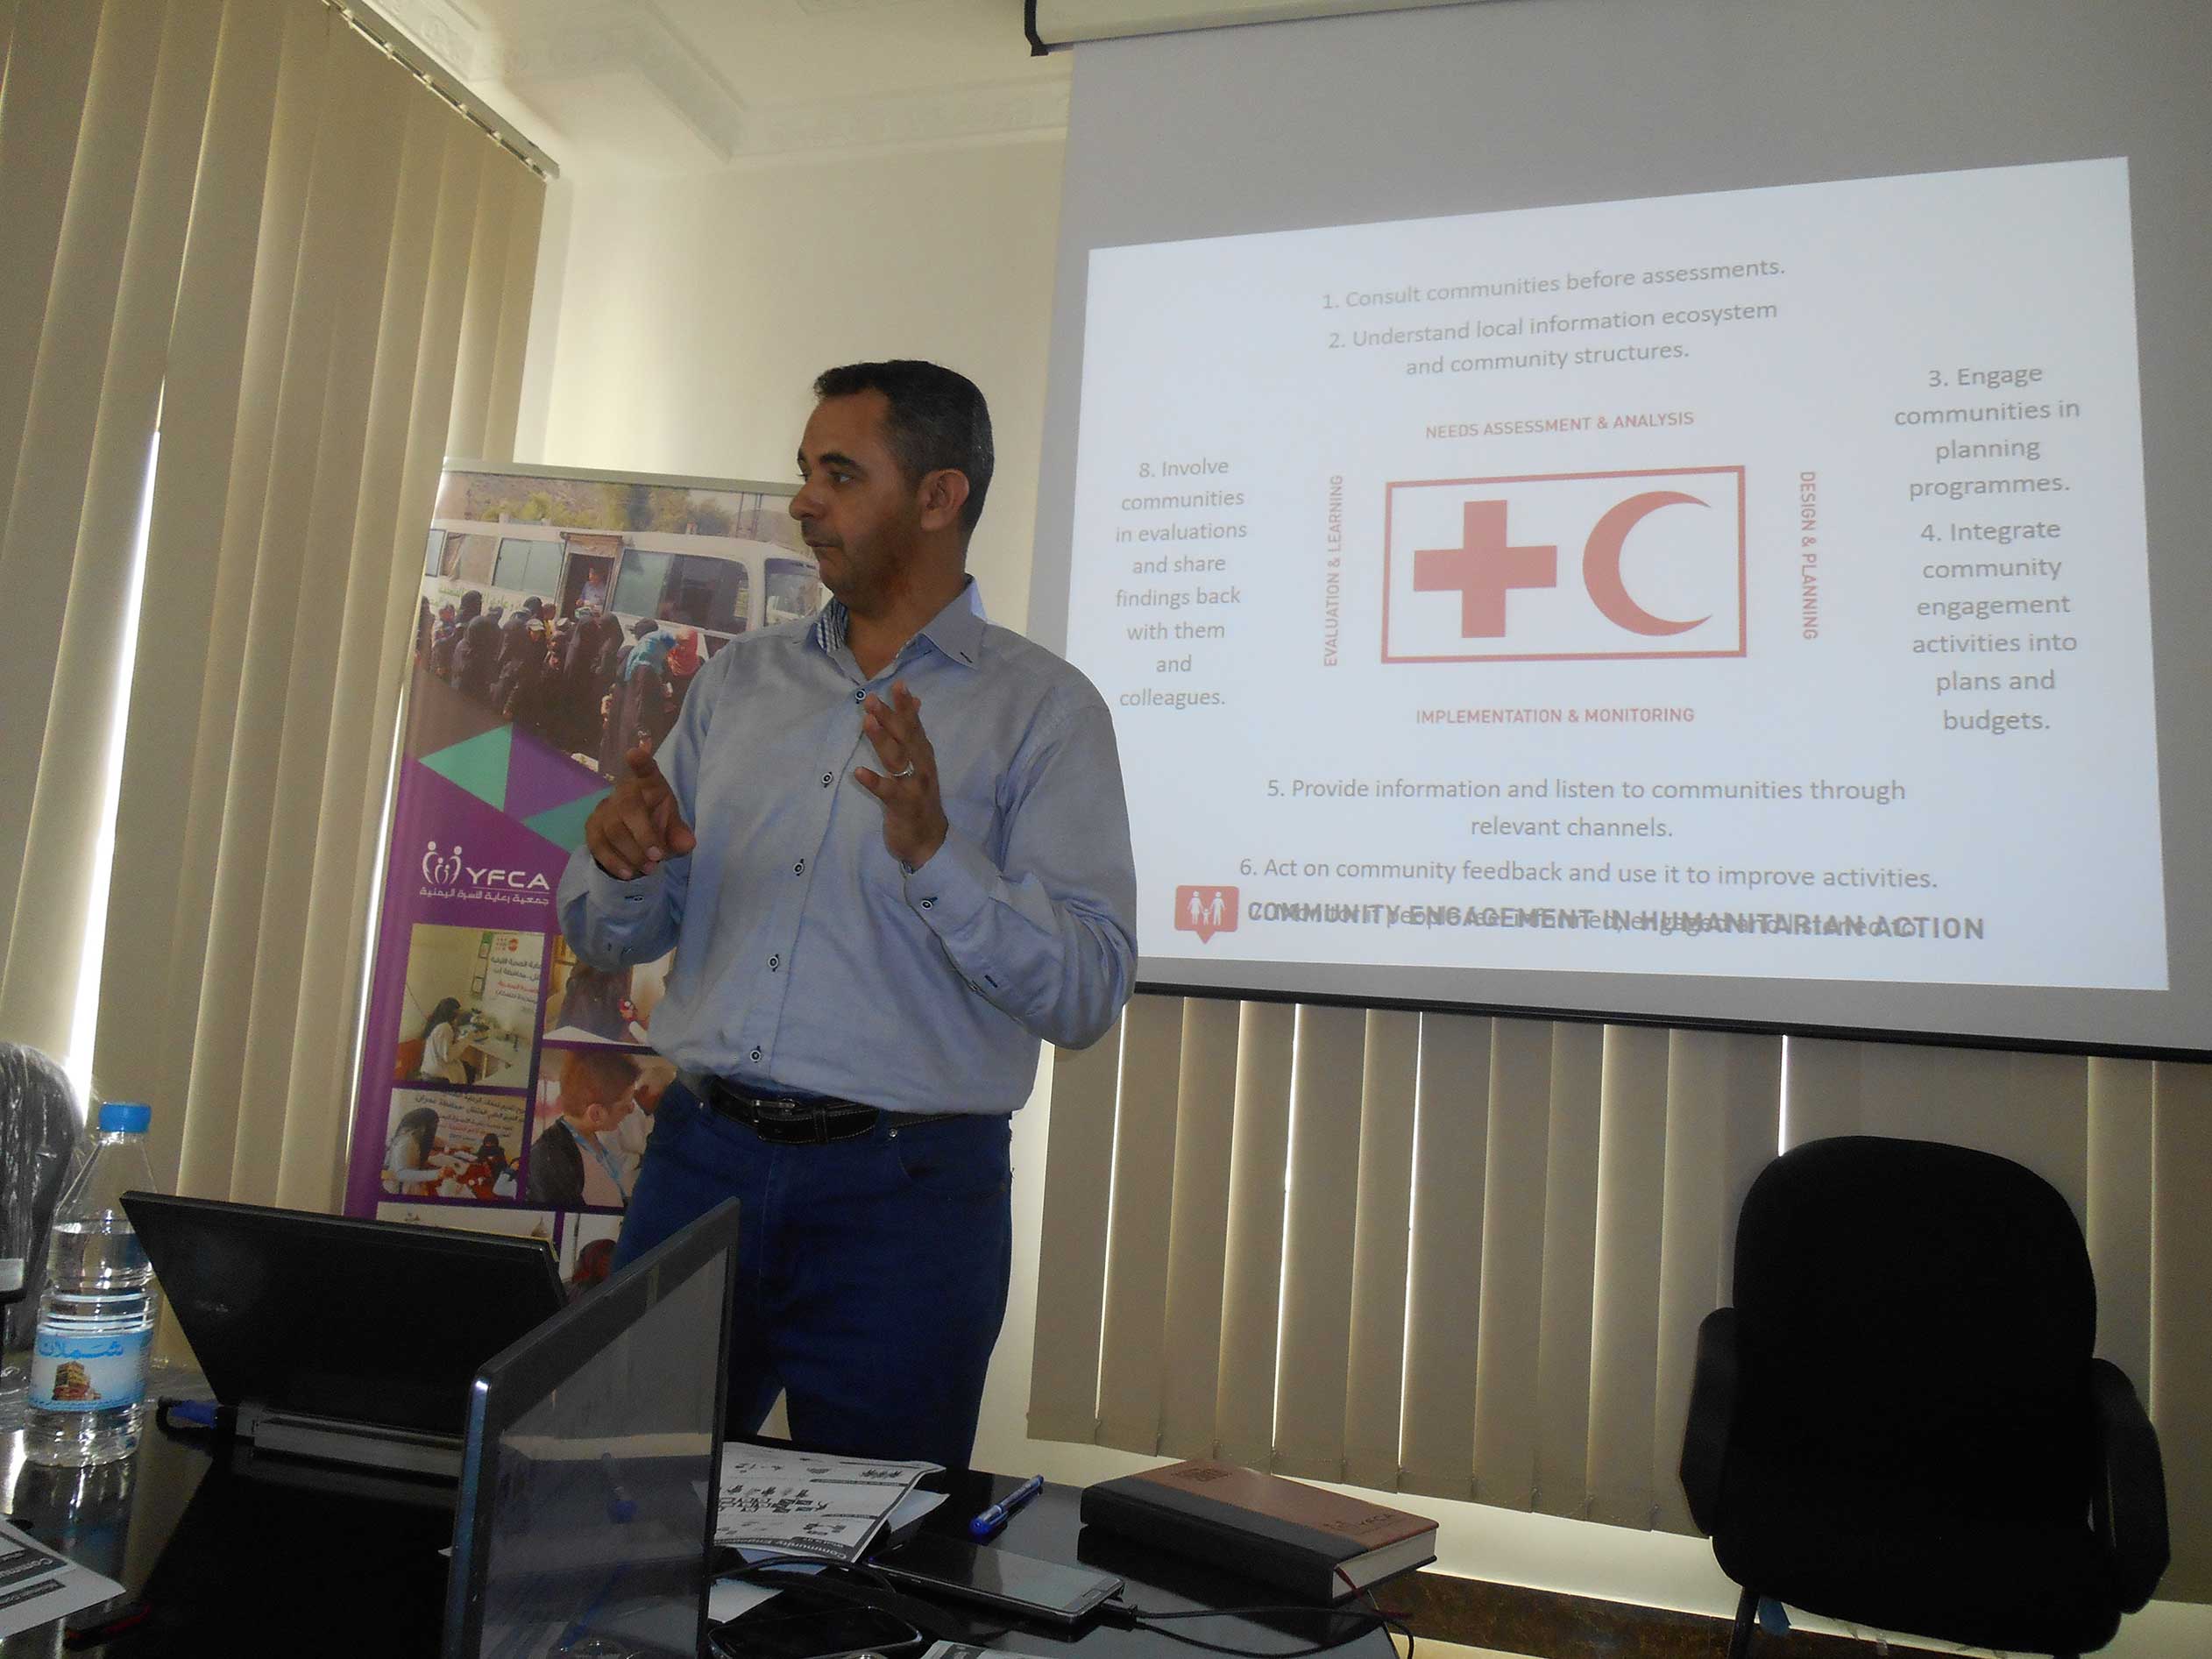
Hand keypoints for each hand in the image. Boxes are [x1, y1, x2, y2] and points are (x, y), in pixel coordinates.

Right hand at [585, 743, 696, 879]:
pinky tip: (627, 873)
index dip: (641, 763)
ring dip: (632, 853)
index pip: (647, 771)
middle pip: (629, 808)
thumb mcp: (674, 832)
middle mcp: (625, 792)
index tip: (635, 753)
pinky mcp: (592, 827)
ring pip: (613, 829)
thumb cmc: (658, 828)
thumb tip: (687, 843)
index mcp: (650, 785)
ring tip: (649, 869)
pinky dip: (614, 861)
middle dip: (644, 836)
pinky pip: (598, 844)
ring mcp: (605, 809)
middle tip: (657, 858)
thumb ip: (681, 836)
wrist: (636, 841)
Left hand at [854, 681, 947, 870]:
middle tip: (871, 700)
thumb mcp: (921, 764)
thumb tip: (915, 702)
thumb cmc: (920, 798)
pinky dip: (874, 782)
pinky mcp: (903, 806)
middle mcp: (922, 767)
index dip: (905, 706)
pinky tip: (858, 772)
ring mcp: (914, 786)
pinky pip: (887, 792)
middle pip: (905, 738)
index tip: (897, 683)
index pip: (914, 725)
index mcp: (924, 755)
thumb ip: (915, 735)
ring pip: (897, 759)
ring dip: (882, 740)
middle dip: (889, 717)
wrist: (929, 840)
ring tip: (867, 722)